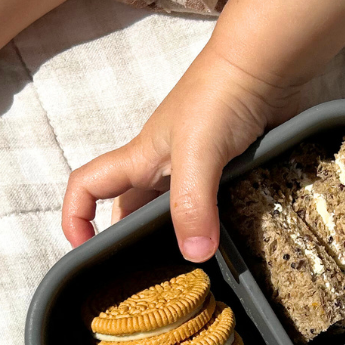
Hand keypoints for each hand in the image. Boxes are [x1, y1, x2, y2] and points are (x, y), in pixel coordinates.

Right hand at [61, 42, 302, 256]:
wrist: (268, 63)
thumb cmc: (220, 96)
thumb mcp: (197, 152)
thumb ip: (192, 203)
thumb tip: (195, 254)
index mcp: (141, 159)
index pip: (88, 187)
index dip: (76, 217)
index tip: (85, 251)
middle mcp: (165, 165)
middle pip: (133, 210)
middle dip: (133, 243)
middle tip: (150, 281)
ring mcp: (200, 167)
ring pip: (178, 211)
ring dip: (180, 237)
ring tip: (194, 274)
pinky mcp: (232, 168)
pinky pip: (215, 204)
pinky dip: (219, 225)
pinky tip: (235, 247)